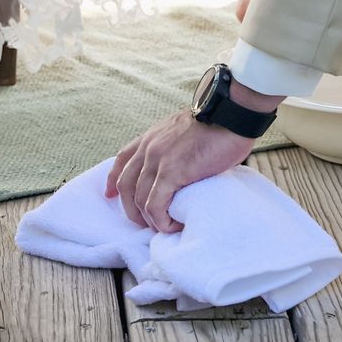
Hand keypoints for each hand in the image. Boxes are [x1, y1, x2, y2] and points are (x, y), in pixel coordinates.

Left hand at [106, 112, 254, 231]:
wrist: (230, 115)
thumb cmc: (219, 123)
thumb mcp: (186, 130)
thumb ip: (177, 147)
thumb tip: (186, 165)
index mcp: (151, 137)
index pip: (122, 160)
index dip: (113, 181)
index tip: (110, 196)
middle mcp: (148, 149)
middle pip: (126, 185)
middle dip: (130, 209)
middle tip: (145, 222)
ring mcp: (158, 161)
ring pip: (139, 200)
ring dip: (149, 219)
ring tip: (164, 226)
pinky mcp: (171, 173)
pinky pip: (155, 205)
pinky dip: (161, 221)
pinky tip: (173, 225)